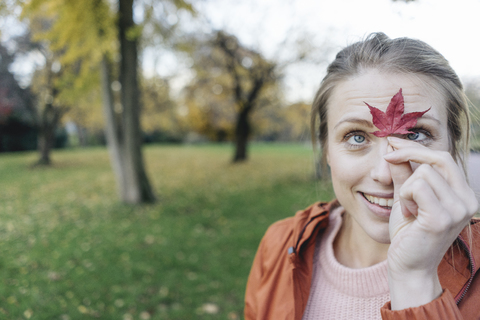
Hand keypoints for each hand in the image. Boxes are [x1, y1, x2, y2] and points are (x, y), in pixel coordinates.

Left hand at [383, 137, 477, 309]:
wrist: (408, 265)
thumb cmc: (408, 233)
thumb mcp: (406, 197)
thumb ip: (403, 172)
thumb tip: (394, 146)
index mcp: (463, 194)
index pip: (443, 158)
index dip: (416, 147)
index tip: (392, 142)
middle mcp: (467, 200)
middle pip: (438, 158)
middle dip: (409, 153)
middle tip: (388, 158)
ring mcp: (458, 210)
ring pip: (423, 173)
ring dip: (406, 189)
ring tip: (408, 209)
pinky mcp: (442, 218)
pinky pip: (417, 187)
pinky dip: (405, 197)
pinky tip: (408, 214)